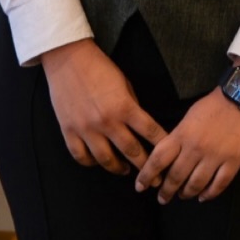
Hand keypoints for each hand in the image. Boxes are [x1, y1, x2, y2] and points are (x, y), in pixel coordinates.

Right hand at [40, 38, 165, 172]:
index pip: (150, 131)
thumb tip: (139, 126)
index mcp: (125, 107)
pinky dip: (91, 163)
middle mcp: (106, 121)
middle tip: (155, 179)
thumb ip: (132, 106)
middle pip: (130, 151)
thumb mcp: (125, 83)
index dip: (162, 145)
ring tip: (126, 170)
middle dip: (145, 167)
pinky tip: (99, 162)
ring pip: (106, 159)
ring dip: (118, 168)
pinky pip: (81, 156)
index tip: (170, 157)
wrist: (69, 60)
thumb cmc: (100, 68)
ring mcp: (86, 129)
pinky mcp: (69, 132)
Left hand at [136, 89, 239, 202]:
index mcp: (183, 134)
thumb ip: (179, 135)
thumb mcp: (191, 115)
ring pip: (196, 184)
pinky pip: (219, 184)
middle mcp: (196, 148)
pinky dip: (209, 194)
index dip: (146, 176)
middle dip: (166, 191)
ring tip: (183, 196)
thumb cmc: (215, 103)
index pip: (158, 159)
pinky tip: (203, 196)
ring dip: (186, 193)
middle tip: (163, 198)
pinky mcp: (233, 161)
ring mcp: (215, 156)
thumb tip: (170, 155)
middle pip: (176, 177)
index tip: (140, 187)